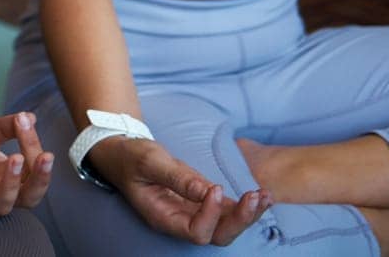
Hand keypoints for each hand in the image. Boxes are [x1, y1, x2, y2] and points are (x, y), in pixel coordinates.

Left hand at [0, 111, 53, 218]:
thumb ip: (5, 126)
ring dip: (11, 185)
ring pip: (4, 205)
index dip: (34, 146)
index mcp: (9, 172)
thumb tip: (29, 116)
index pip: (33, 167)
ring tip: (14, 159)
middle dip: (41, 178)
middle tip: (44, 157)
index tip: (25, 123)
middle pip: (30, 196)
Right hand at [89, 137, 269, 245]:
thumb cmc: (132, 157)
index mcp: (163, 217)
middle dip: (239, 221)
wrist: (124, 153)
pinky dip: (245, 205)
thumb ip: (177, 177)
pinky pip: (227, 211)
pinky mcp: (202, 202)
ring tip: (265, 196)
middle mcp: (180, 221)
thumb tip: (207, 191)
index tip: (213, 188)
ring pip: (226, 226)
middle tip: (255, 198)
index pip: (195, 231)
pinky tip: (262, 194)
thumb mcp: (150, 162)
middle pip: (216, 235)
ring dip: (248, 214)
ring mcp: (192, 213)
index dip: (209, 215)